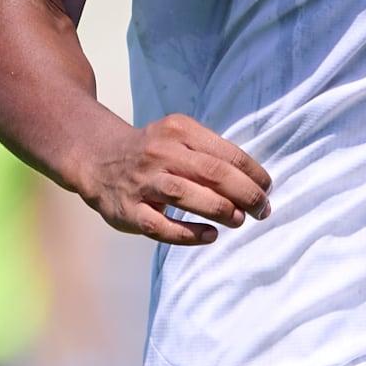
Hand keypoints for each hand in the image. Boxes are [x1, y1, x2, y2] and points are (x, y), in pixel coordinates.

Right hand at [72, 113, 271, 245]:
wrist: (97, 159)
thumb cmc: (151, 152)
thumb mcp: (178, 137)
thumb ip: (211, 154)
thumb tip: (255, 183)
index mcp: (178, 131)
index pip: (226, 153)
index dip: (253, 173)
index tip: (267, 189)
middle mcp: (159, 153)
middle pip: (211, 173)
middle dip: (245, 193)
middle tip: (262, 209)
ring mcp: (142, 182)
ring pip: (185, 195)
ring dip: (220, 209)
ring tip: (239, 220)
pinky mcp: (129, 210)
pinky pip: (161, 225)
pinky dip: (189, 233)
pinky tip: (210, 235)